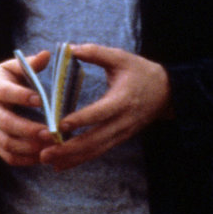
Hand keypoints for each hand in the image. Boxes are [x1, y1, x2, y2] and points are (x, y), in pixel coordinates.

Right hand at [0, 52, 58, 167]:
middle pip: (7, 122)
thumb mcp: (8, 68)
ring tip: (50, 146)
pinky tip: (41, 156)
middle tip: (51, 133)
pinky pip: (6, 156)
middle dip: (29, 129)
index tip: (41, 100)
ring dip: (29, 147)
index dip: (22, 96)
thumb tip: (47, 55)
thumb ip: (28, 64)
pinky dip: (25, 159)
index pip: (6, 92)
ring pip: (7, 142)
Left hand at [36, 43, 171, 171]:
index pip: (100, 112)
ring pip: (95, 149)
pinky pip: (98, 152)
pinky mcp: (119, 139)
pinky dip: (79, 160)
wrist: (167, 92)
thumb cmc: (141, 72)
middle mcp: (122, 121)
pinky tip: (60, 165)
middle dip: (69, 147)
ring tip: (46, 159)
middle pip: (95, 139)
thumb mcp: (121, 58)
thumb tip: (69, 48)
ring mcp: (122, 133)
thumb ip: (96, 52)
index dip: (81, 120)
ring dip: (70, 157)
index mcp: (122, 100)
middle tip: (45, 150)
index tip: (60, 125)